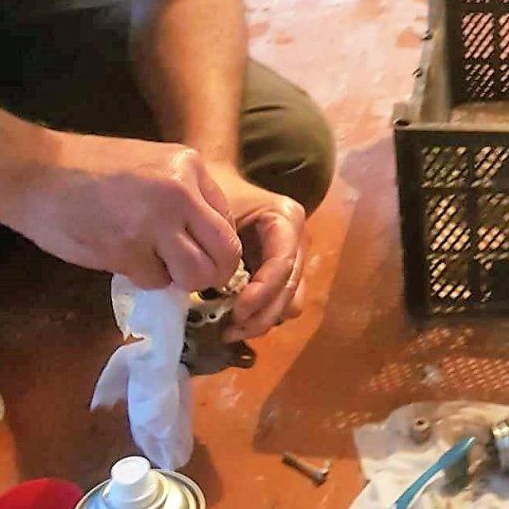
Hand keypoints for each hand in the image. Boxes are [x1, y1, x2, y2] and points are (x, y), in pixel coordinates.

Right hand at [12, 131, 244, 291]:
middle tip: (189, 275)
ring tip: (155, 265)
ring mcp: (155, 224)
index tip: (198, 252)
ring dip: (178, 281)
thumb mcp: (150, 162)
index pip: (228, 221)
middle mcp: (181, 194)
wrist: (35, 172)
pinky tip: (122, 257)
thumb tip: (207, 236)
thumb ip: (184, 194)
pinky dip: (143, 278)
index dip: (216, 245)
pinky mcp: (127, 251)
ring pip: (195, 275)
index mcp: (190, 166)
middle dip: (212, 274)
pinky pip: (155, 281)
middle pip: (225, 254)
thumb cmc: (88, 167)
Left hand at [204, 163, 306, 339]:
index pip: (282, 265)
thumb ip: (219, 244)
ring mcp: (293, 260)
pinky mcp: (282, 275)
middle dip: (262, 315)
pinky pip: (279, 304)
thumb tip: (214, 286)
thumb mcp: (213, 210)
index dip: (262, 294)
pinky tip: (233, 321)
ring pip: (290, 303)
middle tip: (229, 330)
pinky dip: (260, 316)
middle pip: (290, 290)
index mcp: (287, 219)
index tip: (235, 313)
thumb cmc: (211, 191)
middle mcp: (298, 241)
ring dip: (263, 319)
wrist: (214, 179)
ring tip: (230, 328)